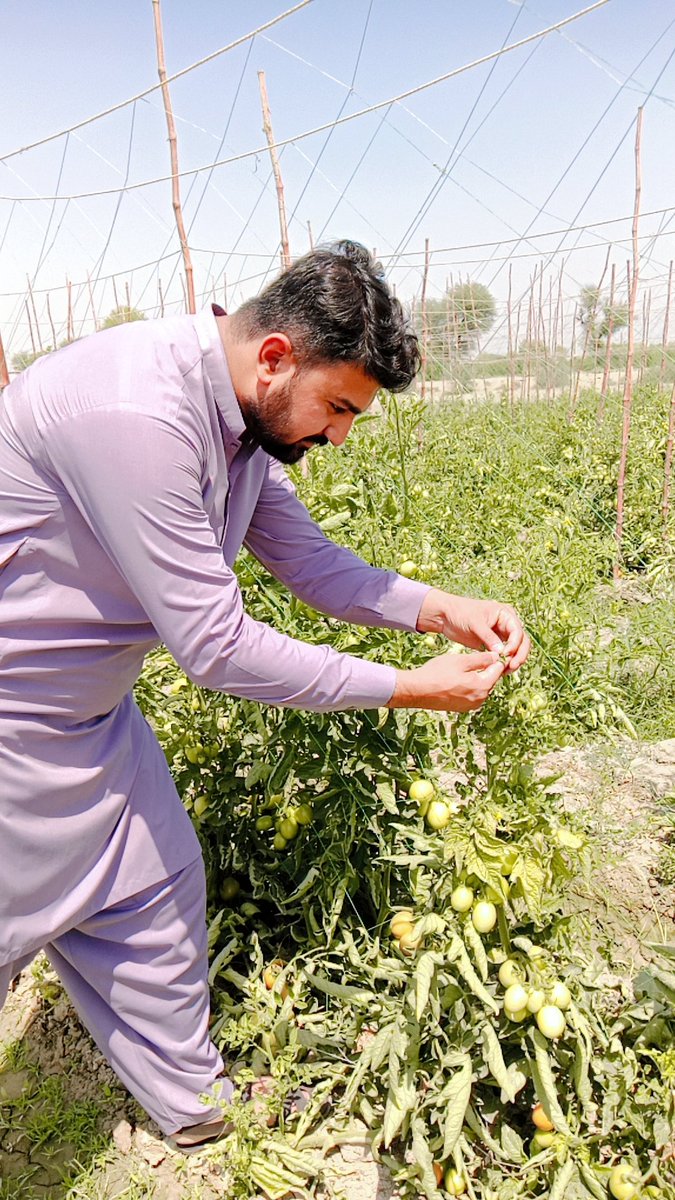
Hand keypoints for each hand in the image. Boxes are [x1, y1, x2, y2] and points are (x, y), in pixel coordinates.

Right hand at [388, 649, 505, 711]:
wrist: (417, 691)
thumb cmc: (437, 673)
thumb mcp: (461, 661)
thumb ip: (482, 659)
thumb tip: (496, 657)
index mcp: (482, 686)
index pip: (498, 669)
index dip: (494, 658)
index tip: (486, 652)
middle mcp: (480, 699)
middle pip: (490, 679)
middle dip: (485, 668)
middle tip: (471, 658)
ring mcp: (470, 706)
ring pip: (480, 687)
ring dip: (475, 677)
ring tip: (461, 668)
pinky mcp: (461, 708)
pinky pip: (471, 694)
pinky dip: (467, 685)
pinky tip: (455, 678)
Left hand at [416, 589, 529, 672]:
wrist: (446, 616)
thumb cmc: (461, 613)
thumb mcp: (475, 623)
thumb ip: (488, 637)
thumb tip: (501, 652)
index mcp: (506, 614)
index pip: (517, 631)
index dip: (515, 644)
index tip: (505, 654)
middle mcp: (507, 624)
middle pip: (522, 641)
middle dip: (519, 654)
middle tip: (512, 666)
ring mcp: (501, 634)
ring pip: (515, 650)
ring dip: (513, 660)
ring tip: (505, 671)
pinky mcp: (494, 643)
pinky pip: (504, 655)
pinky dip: (503, 662)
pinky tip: (499, 671)